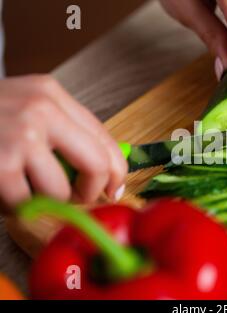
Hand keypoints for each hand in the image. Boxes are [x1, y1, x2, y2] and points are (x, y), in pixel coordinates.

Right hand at [0, 75, 127, 208]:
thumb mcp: (27, 106)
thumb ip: (64, 130)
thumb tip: (104, 168)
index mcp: (53, 95)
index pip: (105, 138)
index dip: (116, 171)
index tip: (114, 188)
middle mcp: (42, 110)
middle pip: (96, 164)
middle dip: (92, 190)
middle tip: (81, 197)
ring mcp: (20, 135)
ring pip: (60, 190)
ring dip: (44, 200)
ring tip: (24, 187)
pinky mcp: (0, 163)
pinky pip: (25, 203)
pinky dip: (16, 206)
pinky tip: (3, 190)